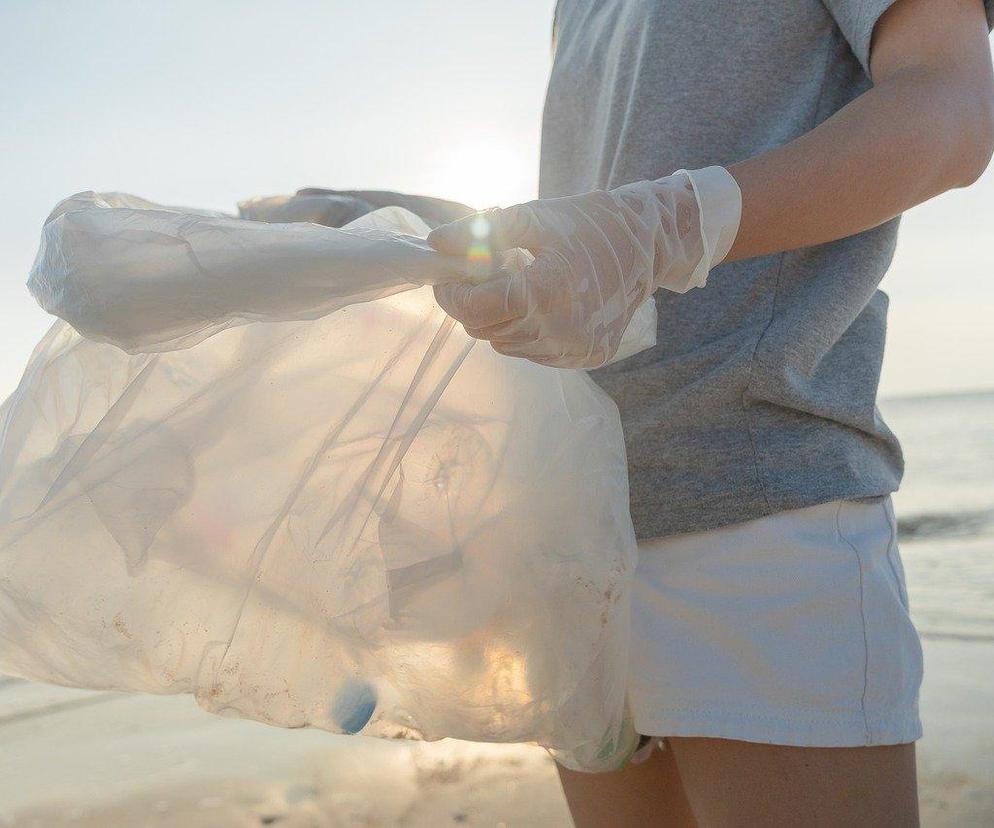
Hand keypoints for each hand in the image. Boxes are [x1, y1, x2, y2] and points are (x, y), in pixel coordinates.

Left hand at [427, 167, 740, 367]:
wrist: (648, 247)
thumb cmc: (587, 225)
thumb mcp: (534, 218)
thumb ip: (482, 231)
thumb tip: (435, 242)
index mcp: (545, 291)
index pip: (474, 308)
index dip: (452, 294)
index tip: (448, 279)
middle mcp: (559, 329)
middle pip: (485, 330)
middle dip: (473, 304)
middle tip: (484, 278)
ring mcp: (572, 349)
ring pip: (506, 344)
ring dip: (500, 319)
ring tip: (521, 286)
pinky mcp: (584, 358)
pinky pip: (533, 353)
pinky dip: (526, 331)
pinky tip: (543, 305)